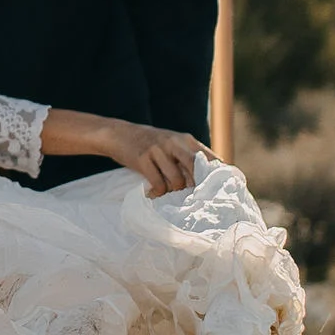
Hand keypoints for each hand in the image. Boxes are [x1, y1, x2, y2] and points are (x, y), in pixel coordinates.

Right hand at [39, 110, 201, 193]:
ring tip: (168, 194)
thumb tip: (207, 181)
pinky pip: (158, 184)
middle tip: (194, 199)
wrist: (119, 134)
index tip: (214, 191)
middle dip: (197, 187)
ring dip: (174, 192)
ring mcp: (158, 150)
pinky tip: (153, 193)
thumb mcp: (172, 143)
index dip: (214, 176)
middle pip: (195, 168)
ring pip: (177, 180)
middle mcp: (174, 142)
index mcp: (185, 139)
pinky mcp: (142, 159)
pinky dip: (158, 193)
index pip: (209, 158)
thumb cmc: (149, 144)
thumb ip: (188, 156)